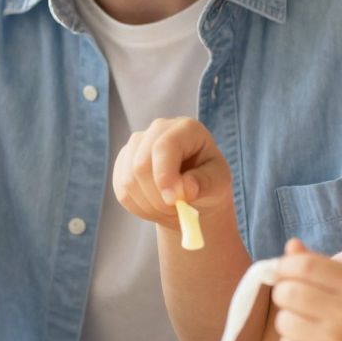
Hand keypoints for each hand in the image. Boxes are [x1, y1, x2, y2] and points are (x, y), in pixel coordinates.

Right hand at [111, 116, 231, 228]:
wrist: (194, 191)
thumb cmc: (210, 181)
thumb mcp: (219, 182)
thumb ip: (205, 183)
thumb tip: (184, 190)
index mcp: (186, 128)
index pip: (164, 146)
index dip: (164, 175)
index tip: (173, 200)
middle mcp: (157, 130)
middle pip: (141, 164)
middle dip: (157, 196)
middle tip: (176, 212)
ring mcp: (136, 145)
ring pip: (129, 180)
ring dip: (149, 205)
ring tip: (170, 210)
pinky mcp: (123, 164)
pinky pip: (122, 192)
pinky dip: (139, 208)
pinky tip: (156, 208)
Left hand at [269, 239, 341, 340]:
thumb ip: (327, 268)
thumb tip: (290, 246)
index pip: (304, 265)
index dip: (285, 267)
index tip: (284, 274)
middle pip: (288, 291)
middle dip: (284, 294)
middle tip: (293, 301)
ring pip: (283, 321)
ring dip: (289, 322)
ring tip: (308, 327)